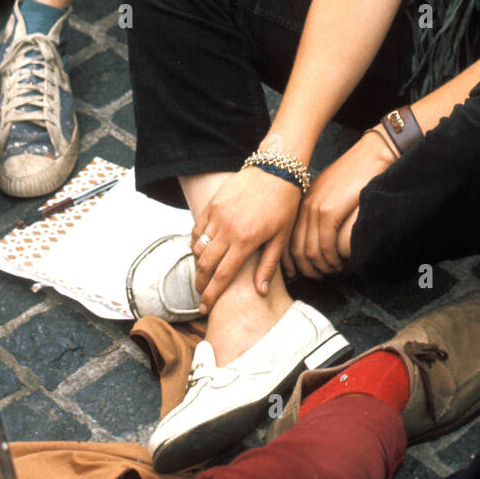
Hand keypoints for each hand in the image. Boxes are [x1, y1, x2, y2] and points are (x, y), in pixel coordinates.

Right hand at [191, 168, 301, 310]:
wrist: (275, 170)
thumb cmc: (283, 204)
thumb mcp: (281, 237)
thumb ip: (268, 266)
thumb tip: (259, 291)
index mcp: (245, 241)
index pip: (222, 276)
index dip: (211, 295)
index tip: (205, 308)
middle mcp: (227, 230)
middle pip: (205, 265)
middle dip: (201, 283)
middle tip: (202, 294)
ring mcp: (217, 215)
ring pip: (198, 247)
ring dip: (198, 264)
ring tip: (203, 273)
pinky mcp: (213, 204)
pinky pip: (197, 229)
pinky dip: (196, 243)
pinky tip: (201, 250)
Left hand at [286, 130, 393, 278]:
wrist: (370, 155)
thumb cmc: (355, 175)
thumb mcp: (331, 193)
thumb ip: (321, 212)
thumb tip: (319, 239)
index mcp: (302, 202)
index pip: (287, 239)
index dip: (291, 262)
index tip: (298, 274)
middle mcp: (304, 205)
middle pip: (295, 249)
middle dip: (306, 269)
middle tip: (319, 277)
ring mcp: (315, 208)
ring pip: (310, 251)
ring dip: (322, 267)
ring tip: (333, 271)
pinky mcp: (329, 211)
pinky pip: (325, 245)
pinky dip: (332, 259)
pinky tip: (340, 262)